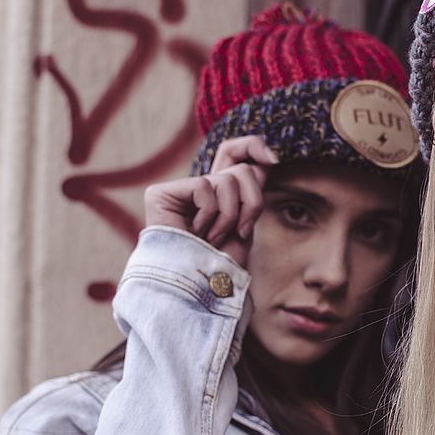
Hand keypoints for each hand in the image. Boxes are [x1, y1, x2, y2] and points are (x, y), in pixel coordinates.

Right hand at [143, 136, 278, 266]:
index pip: (236, 153)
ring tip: (215, 238)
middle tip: (242, 230)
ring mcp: (180, 191)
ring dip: (230, 216)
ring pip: (228, 179)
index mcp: (221, 194)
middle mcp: (201, 189)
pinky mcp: (161, 193)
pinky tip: (197, 233)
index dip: (253, 146)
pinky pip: (204, 187)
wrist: (200, 287)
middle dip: (252, 202)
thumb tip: (263, 162)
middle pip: (240, 167)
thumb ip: (250, 193)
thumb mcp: (246, 224)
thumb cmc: (222, 263)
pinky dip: (209, 215)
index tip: (273, 160)